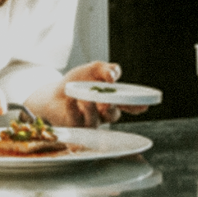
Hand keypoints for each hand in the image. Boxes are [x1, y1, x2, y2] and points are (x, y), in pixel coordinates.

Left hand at [22, 61, 149, 126]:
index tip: (143, 105)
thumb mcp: (93, 69)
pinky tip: (71, 100)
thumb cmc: (77, 82)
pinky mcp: (74, 126)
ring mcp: (89, 122)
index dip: (136, 106)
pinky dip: (73, 109)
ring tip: (86, 99)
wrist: (55, 92)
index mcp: (111, 100)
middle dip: (112, 110)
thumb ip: (106, 69)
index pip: (128, 105)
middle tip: (107, 102)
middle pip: (113, 116)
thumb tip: (113, 76)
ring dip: (91, 109)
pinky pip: (76, 122)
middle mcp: (103, 114)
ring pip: (95, 121)